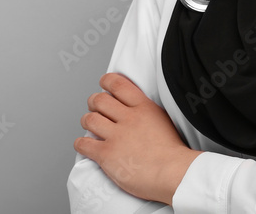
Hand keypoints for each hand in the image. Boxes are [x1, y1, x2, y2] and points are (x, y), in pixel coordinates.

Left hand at [74, 73, 201, 204]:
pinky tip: (85, 146)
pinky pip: (84, 144)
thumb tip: (135, 108)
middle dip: (93, 103)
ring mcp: (117, 136)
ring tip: (90, 126)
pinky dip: (81, 144)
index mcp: (143, 108)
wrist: (174, 174)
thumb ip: (146, 111)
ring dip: (86, 122)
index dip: (106, 81)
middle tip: (94, 108)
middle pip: (99, 100)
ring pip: (89, 119)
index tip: (103, 84)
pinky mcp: (107, 155)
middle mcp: (128, 118)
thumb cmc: (172, 153)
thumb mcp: (163, 120)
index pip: (118, 84)